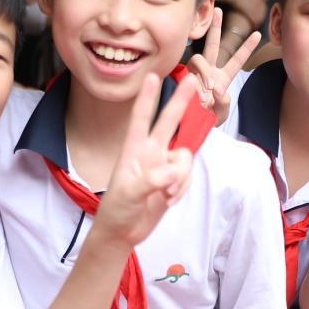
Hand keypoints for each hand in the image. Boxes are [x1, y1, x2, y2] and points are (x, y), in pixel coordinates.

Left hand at [88, 71, 202, 245]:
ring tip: (165, 194)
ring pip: (185, 158)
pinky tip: (168, 200)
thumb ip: (152, 179)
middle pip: (168, 121)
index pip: (140, 118)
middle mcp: (150, 152)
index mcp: (134, 150)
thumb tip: (175, 171)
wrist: (123, 231)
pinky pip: (187, 177)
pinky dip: (182, 189)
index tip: (152, 77)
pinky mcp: (173, 181)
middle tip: (191, 79)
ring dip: (181, 177)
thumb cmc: (117, 209)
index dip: (148, 97)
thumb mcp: (129, 194)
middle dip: (180, 102)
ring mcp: (163, 166)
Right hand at [187, 7, 264, 123]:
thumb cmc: (206, 120)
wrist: (188, 127)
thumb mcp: (221, 115)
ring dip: (204, 73)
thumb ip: (223, 104)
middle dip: (216, 27)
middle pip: (213, 45)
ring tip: (208, 89)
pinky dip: (195, 85)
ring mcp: (194, 74)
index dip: (246, 47)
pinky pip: (188, 75)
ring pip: (198, 59)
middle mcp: (208, 72)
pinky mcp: (181, 79)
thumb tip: (216, 89)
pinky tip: (197, 97)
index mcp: (222, 78)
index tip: (257, 34)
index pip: (236, 60)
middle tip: (219, 10)